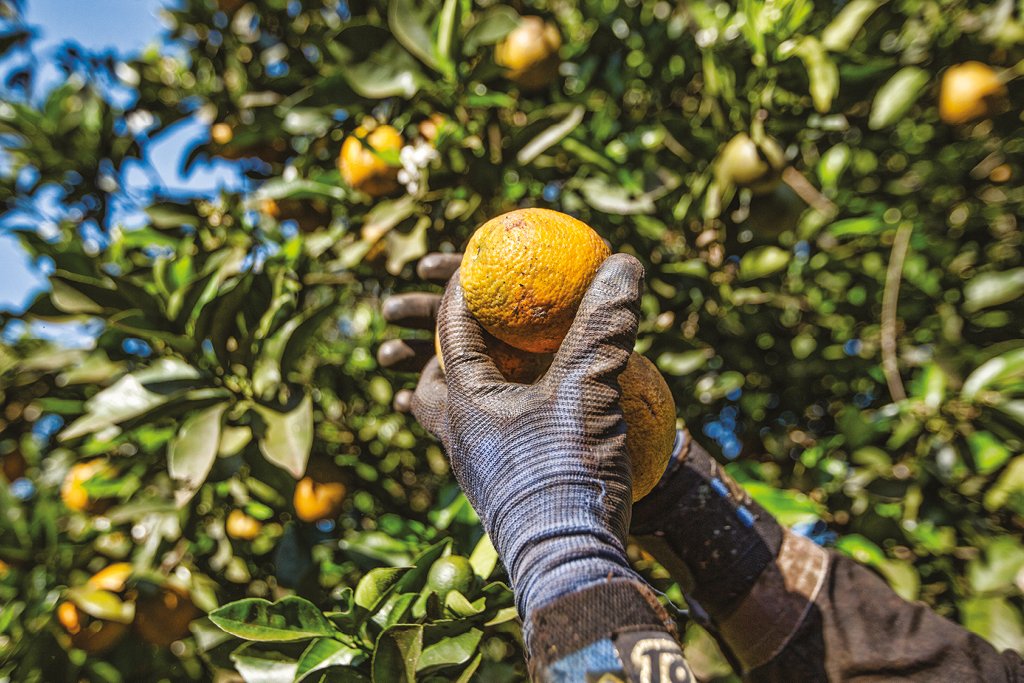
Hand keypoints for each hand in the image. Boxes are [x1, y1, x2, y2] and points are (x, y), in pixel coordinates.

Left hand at [379, 251, 690, 512]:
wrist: (570, 564)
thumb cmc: (566, 476)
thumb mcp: (588, 391)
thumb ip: (602, 327)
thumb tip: (621, 263)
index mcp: (464, 401)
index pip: (450, 329)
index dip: (463, 288)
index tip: (481, 261)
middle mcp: (459, 432)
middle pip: (433, 375)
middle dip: (433, 343)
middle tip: (452, 321)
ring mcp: (476, 464)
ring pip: (451, 412)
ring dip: (458, 381)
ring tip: (468, 366)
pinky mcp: (500, 486)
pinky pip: (481, 439)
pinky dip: (490, 414)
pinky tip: (512, 417)